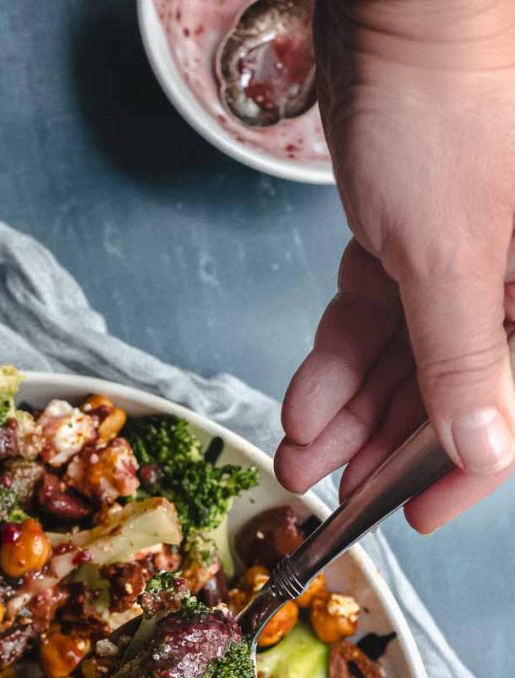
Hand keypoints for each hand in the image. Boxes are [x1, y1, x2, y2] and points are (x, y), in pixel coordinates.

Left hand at [275, 0, 514, 532]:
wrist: (396, 21)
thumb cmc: (443, 112)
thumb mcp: (453, 259)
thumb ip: (464, 362)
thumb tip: (485, 449)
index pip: (509, 409)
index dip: (461, 472)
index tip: (412, 516)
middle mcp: (509, 289)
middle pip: (445, 396)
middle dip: (378, 449)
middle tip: (326, 496)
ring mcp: (457, 269)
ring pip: (400, 366)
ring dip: (345, 416)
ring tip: (296, 457)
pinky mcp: (407, 246)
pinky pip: (371, 323)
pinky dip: (334, 361)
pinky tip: (304, 401)